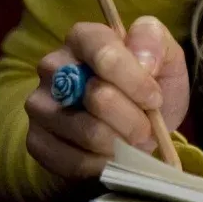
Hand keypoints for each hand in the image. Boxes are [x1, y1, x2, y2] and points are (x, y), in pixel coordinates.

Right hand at [25, 16, 189, 181]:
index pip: (104, 53)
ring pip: (89, 132)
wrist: (135, 126)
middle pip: (98, 96)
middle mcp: (52, 66)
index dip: (136, 80)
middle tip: (148, 127)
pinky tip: (114, 157)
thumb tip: (142, 60)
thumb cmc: (151, 86)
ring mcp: (39, 105)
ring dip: (122, 143)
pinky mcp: (37, 141)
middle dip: (134, 118)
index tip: (155, 98)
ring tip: (133, 141)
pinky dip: (104, 164)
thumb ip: (154, 42)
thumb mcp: (166, 57)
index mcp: (83, 37)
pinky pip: (74, 161)